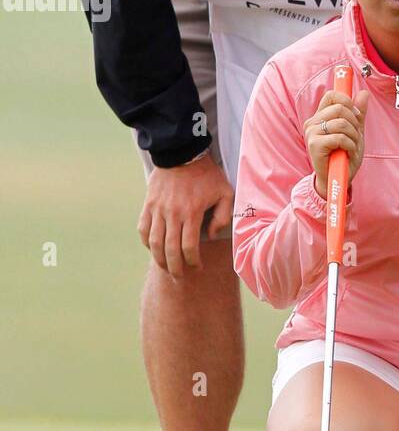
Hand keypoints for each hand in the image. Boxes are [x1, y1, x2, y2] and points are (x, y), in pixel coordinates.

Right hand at [138, 155, 233, 278]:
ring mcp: (157, 209)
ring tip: (166, 268)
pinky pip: (143, 228)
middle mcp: (172, 213)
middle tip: (179, 277)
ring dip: (159, 259)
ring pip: (154, 242)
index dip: (193, 262)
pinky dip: (146, 242)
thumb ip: (223, 216)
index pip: (189, 247)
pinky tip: (153, 249)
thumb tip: (211, 235)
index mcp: (191, 212)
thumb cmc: (207, 174)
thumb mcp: (225, 192)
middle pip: (170, 250)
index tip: (197, 267)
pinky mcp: (148, 204)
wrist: (182, 153)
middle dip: (175, 268)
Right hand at [304, 88, 368, 196]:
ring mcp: (311, 133)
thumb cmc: (345, 156)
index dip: (347, 101)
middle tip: (355, 136)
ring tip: (351, 146)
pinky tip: (347, 153)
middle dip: (355, 123)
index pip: (332, 95)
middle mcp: (313, 122)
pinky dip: (350, 146)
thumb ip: (358, 113)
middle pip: (340, 108)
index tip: (356, 114)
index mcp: (320, 117)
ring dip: (353, 137)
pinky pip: (340, 137)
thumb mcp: (355, 132)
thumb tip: (363, 93)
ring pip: (342, 123)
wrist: (337, 179)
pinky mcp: (314, 144)